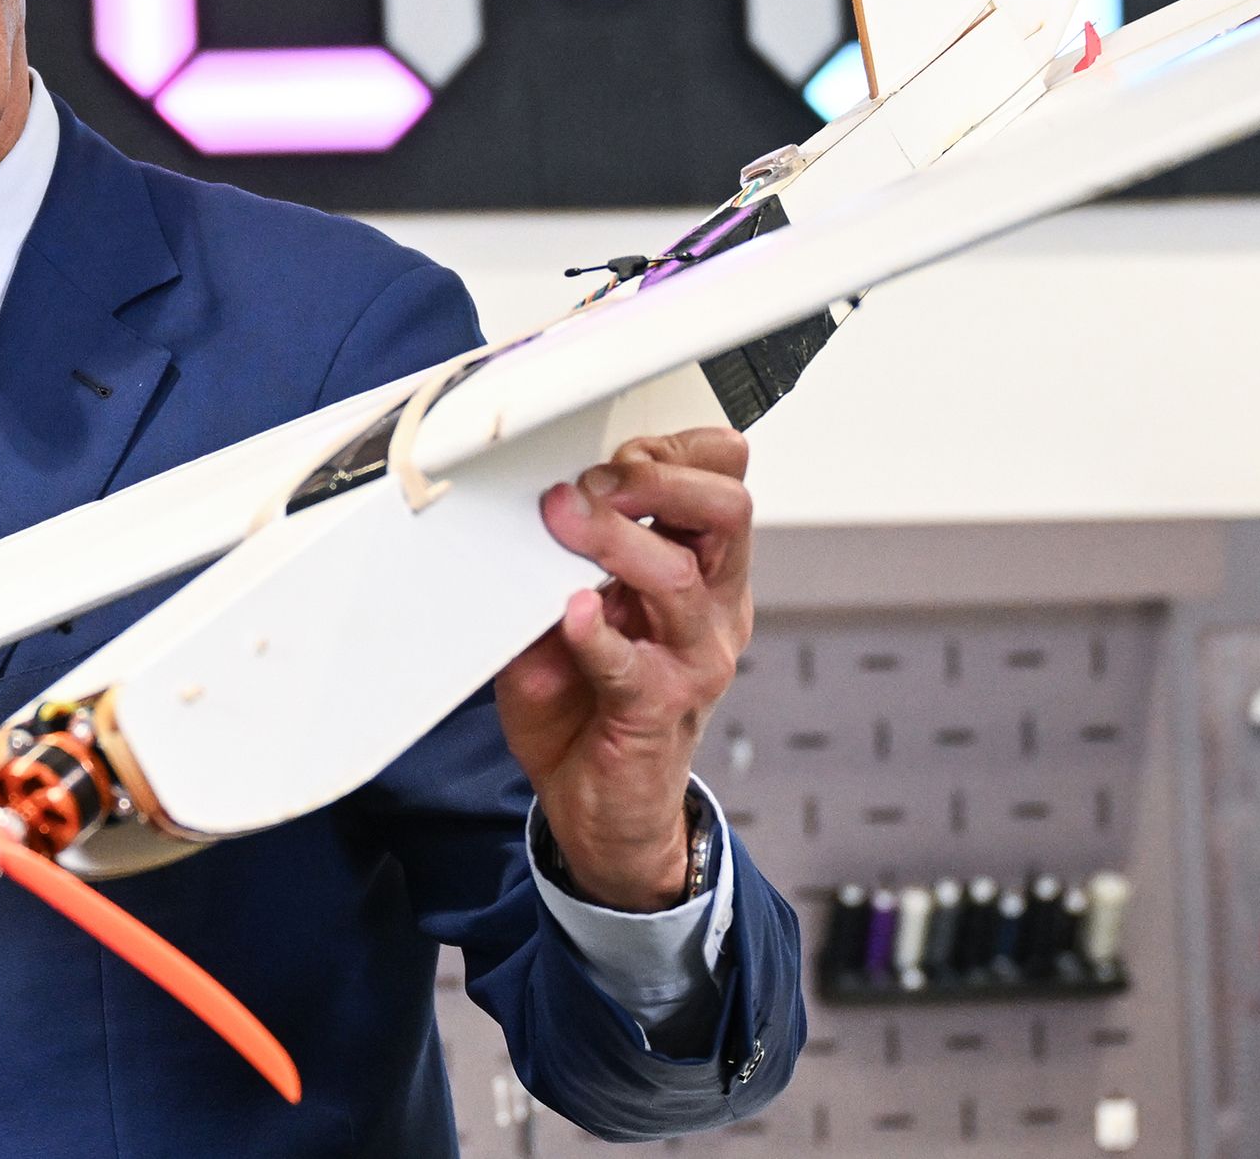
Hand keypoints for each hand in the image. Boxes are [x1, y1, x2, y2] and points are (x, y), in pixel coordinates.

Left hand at [496, 428, 754, 911]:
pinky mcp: (655, 710)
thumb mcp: (581, 606)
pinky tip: (571, 612)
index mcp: (707, 573)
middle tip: (595, 480)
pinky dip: (596, 634)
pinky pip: (630, 665)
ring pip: (676, 576)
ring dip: (613, 538)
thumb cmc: (592, 702)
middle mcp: (712, 609)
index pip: (724, 481)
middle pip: (726, 510)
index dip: (675, 449)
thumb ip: (566, 555)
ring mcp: (693, 660)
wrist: (603, 809)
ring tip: (563, 519)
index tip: (613, 450)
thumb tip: (533, 500)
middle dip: (659, 476)